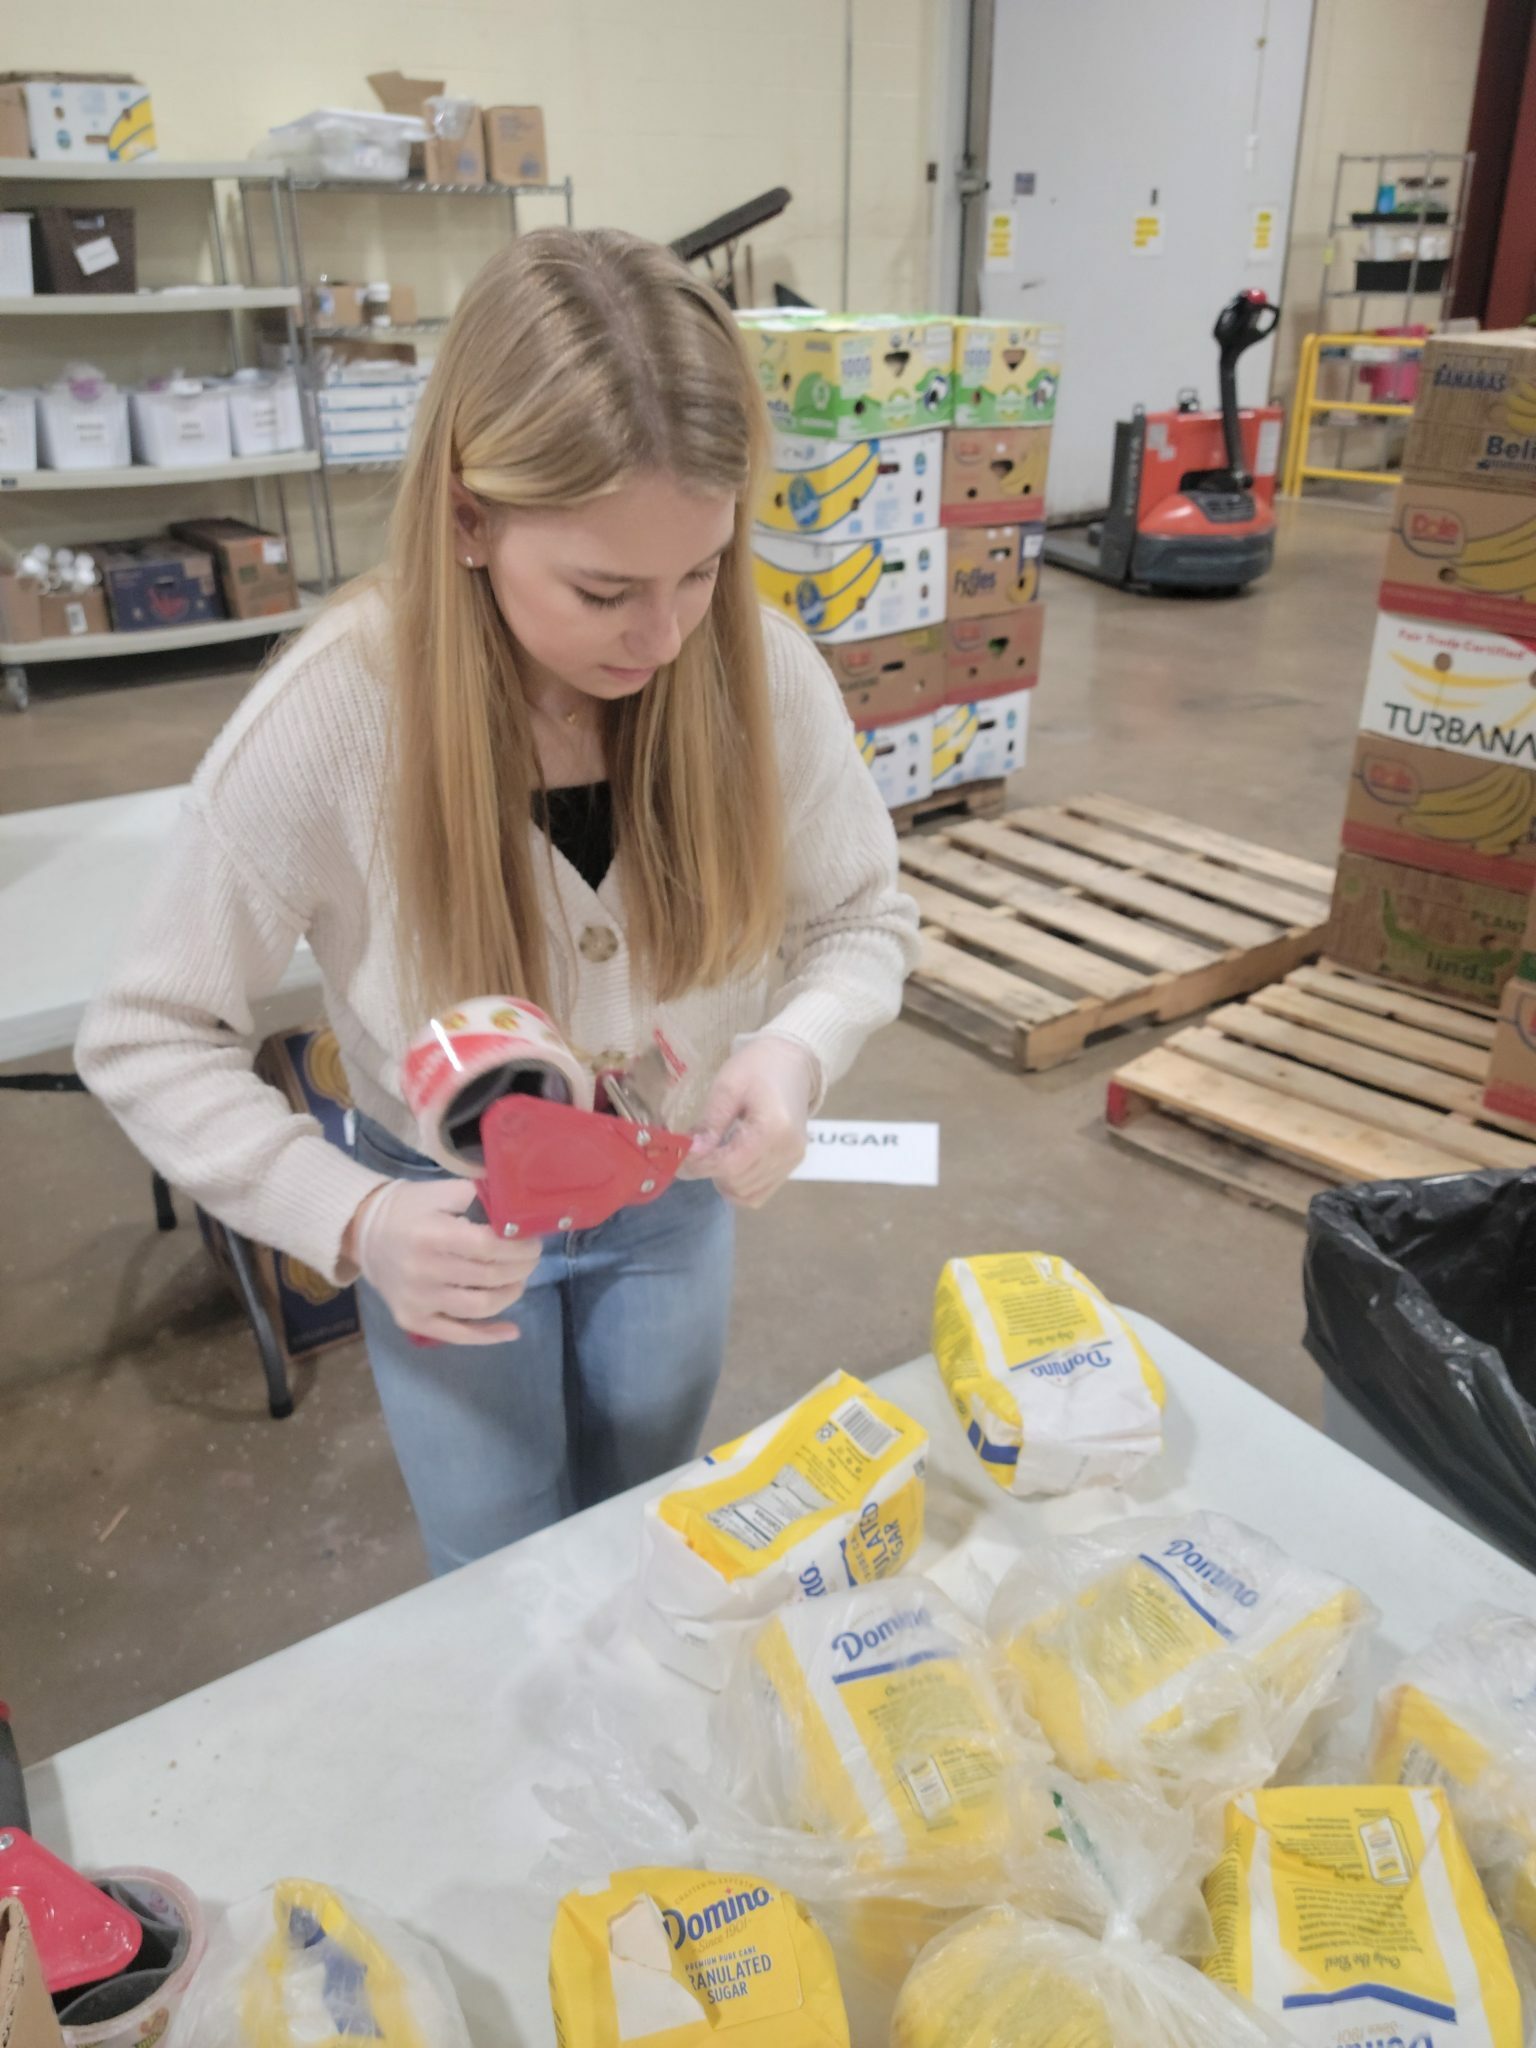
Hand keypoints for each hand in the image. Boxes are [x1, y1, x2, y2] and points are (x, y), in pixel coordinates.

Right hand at [344, 1179, 541, 1343]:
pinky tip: (511, 1331)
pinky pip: (457, 1335)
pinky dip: (488, 1336)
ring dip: (510, 1293)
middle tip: (531, 1258)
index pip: (488, 1246)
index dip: (519, 1246)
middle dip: (522, 1267)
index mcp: (432, 1235)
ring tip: (518, 1280)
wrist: (362, 1233)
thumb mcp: (439, 1191)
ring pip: (480, 1307)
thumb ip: (478, 1193)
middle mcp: (424, 1271)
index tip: (532, 1240)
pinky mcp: (412, 1320)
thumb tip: (516, 1204)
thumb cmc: (406, 1209)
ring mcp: (418, 1300)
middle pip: (489, 1277)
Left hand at [684, 1036, 817, 1208]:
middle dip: (709, 1172)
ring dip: (723, 1181)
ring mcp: (793, 1160)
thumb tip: (690, 1153)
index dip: (700, 1166)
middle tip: (692, 1153)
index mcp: (773, 1129)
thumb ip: (710, 1123)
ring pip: (747, 1193)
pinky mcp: (792, 1164)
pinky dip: (739, 1187)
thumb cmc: (757, 1067)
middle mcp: (788, 1151)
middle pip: (737, 1182)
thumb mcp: (727, 1087)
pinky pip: (760, 1192)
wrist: (792, 1061)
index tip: (678, 1158)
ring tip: (713, 1155)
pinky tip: (730, 1165)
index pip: (730, 1165)